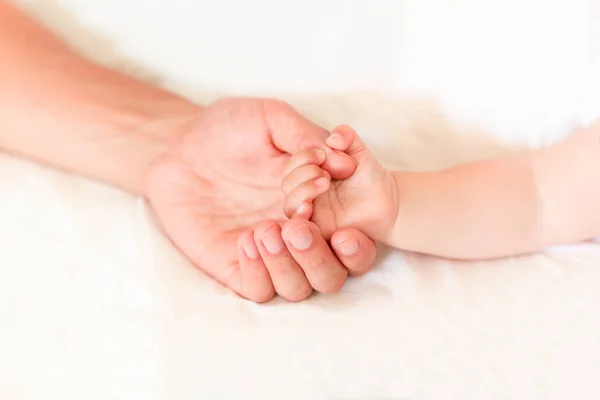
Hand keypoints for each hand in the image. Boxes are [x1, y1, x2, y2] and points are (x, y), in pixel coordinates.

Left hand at [142, 98, 376, 301]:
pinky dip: (259, 272)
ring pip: (298, 289)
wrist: (179, 144)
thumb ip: (305, 136)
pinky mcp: (236, 266)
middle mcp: (299, 235)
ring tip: (265, 229)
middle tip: (297, 226)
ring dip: (289, 265)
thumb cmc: (229, 129)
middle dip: (320, 258)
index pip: (353, 241)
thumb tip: (342, 164)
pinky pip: (259, 290)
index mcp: (319, 206)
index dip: (356, 244)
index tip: (343, 228)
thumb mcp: (271, 119)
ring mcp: (268, 254)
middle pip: (333, 275)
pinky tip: (245, 238)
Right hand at [282, 125, 398, 242]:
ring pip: (289, 205)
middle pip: (287, 184)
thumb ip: (346, 136)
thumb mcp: (358, 151)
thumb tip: (332, 138)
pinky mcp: (319, 231)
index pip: (291, 166)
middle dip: (302, 172)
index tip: (322, 153)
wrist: (388, 202)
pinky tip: (309, 205)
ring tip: (325, 182)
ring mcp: (312, 214)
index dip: (302, 157)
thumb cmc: (370, 177)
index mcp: (310, 174)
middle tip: (326, 172)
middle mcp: (306, 194)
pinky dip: (299, 215)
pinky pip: (300, 227)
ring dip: (301, 190)